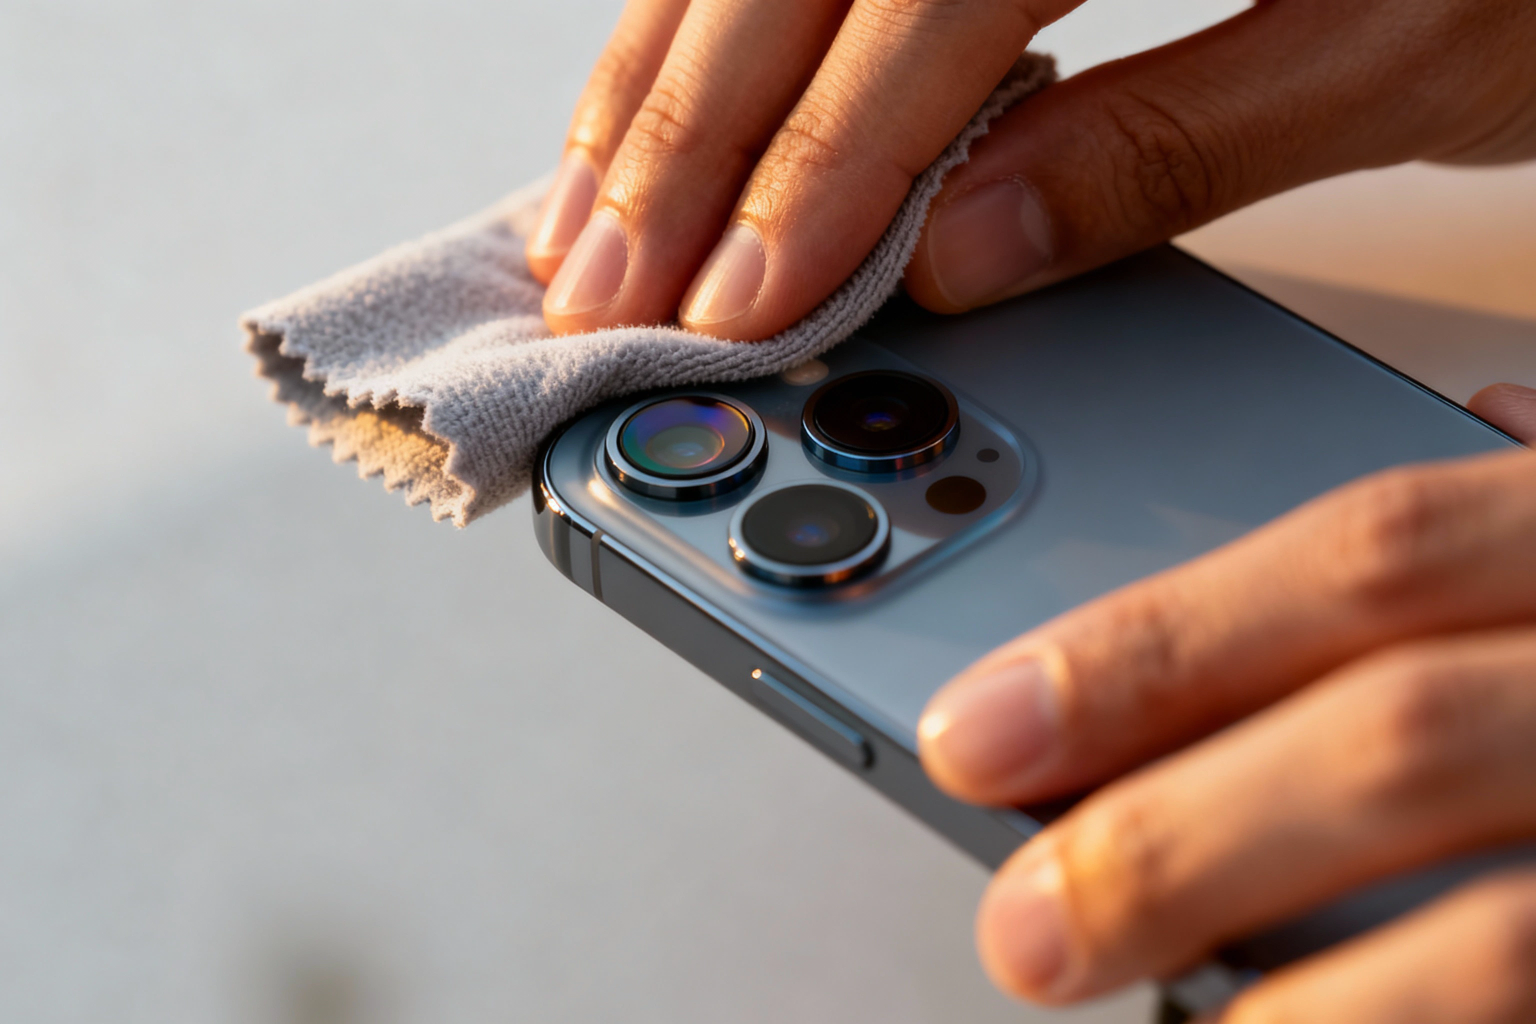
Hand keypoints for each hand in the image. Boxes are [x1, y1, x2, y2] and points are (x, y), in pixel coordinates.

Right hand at [528, 0, 1535, 339]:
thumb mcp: (1411, 50)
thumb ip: (1177, 144)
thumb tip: (963, 249)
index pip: (930, 4)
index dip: (819, 165)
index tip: (739, 300)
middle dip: (687, 136)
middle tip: (607, 285)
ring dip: (664, 75)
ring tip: (588, 211)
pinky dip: (716, 23)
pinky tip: (664, 97)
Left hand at [917, 400, 1535, 1020]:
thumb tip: (1470, 416)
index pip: (1365, 552)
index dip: (1151, 645)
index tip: (974, 726)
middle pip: (1398, 739)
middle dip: (1173, 839)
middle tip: (1025, 928)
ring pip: (1497, 935)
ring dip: (1300, 1002)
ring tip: (1159, 1019)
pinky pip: (1535, 1016)